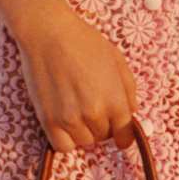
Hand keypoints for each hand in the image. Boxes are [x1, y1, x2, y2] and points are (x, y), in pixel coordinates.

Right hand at [10, 8, 140, 151]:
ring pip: (84, 142)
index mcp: (115, 100)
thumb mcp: (117, 61)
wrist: (49, 33)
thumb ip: (128, 90)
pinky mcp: (48, 120)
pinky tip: (65, 123)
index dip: (124, 135)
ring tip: (78, 112)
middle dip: (103, 126)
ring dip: (84, 132)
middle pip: (104, 136)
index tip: (120, 137)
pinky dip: (66, 140)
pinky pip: (62, 146)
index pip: (125, 133)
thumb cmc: (84, 42)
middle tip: (93, 108)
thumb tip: (130, 112)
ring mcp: (70, 119)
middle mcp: (94, 113)